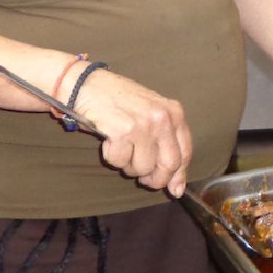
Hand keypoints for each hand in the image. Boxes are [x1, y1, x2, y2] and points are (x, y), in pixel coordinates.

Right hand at [73, 69, 192, 195]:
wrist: (87, 84)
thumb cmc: (119, 102)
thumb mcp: (150, 115)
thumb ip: (166, 145)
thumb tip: (177, 188)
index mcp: (174, 113)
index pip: (185, 153)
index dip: (178, 175)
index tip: (173, 189)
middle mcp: (162, 118)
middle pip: (169, 165)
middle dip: (155, 179)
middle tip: (142, 178)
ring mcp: (143, 124)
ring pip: (143, 168)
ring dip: (129, 166)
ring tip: (122, 147)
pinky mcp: (122, 131)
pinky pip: (120, 161)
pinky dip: (112, 157)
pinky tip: (109, 140)